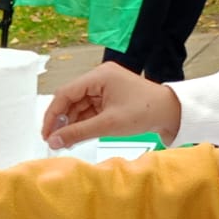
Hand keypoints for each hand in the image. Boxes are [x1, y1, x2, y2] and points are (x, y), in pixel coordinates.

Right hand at [41, 64, 182, 148]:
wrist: (172, 112)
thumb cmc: (144, 112)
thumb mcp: (107, 124)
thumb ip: (77, 133)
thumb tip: (53, 141)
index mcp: (99, 76)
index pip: (65, 94)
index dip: (53, 114)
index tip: (46, 133)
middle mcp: (99, 78)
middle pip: (70, 99)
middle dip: (62, 120)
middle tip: (53, 140)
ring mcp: (104, 87)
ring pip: (78, 106)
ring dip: (72, 123)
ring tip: (65, 142)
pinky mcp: (109, 97)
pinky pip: (89, 109)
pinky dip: (82, 123)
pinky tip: (77, 136)